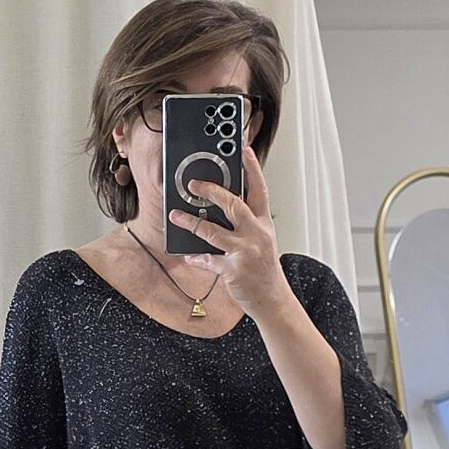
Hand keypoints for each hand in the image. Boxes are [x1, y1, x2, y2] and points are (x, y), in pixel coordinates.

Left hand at [169, 141, 288, 315]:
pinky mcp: (234, 270)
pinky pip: (209, 260)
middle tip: (193, 184)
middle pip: (233, 205)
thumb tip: (221, 206)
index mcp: (263, 224)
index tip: (243, 149)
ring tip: (176, 215)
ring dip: (191, 223)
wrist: (272, 299)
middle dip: (211, 191)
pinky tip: (189, 255)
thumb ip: (246, 223)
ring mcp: (245, 252)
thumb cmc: (264, 269)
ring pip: (213, 231)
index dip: (252, 168)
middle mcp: (256, 234)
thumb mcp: (262, 241)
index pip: (259, 190)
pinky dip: (197, 258)